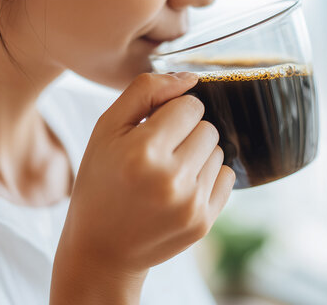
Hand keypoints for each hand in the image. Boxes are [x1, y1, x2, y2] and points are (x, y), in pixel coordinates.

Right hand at [50, 72, 234, 303]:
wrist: (101, 248)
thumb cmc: (101, 181)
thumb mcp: (106, 129)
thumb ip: (145, 92)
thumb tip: (190, 77)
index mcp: (143, 151)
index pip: (190, 105)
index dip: (171, 112)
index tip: (153, 128)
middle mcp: (171, 179)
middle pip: (208, 128)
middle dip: (186, 133)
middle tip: (159, 152)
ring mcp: (190, 204)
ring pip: (218, 151)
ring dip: (197, 155)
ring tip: (167, 172)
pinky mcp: (204, 222)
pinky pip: (226, 177)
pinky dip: (207, 177)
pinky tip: (180, 189)